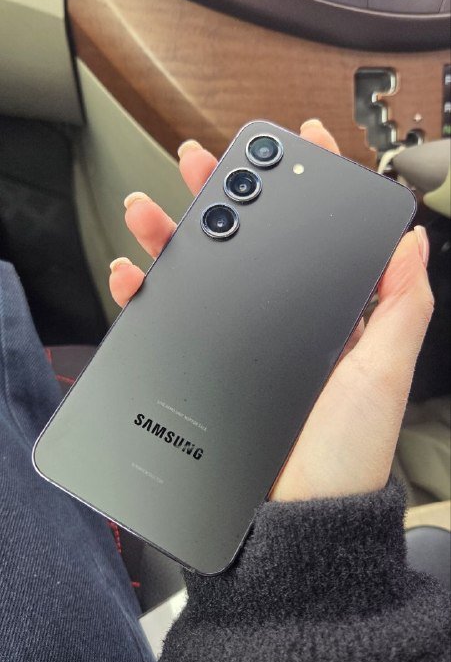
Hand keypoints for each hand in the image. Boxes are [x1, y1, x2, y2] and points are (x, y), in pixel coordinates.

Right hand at [109, 121, 433, 501]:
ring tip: (154, 208)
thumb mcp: (384, 373)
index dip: (311, 186)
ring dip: (176, 234)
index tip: (302, 143)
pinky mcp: (207, 364)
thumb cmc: (346, 451)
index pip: (319, 236)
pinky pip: (172, 319)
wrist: (294, 518)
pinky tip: (136, 274)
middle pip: (254, 242)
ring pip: (205, 271)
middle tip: (205, 160)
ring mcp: (242, 341)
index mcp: (333, 314)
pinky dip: (148, 291)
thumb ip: (402, 305)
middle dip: (229, 194)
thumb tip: (410, 239)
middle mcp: (285, 320)